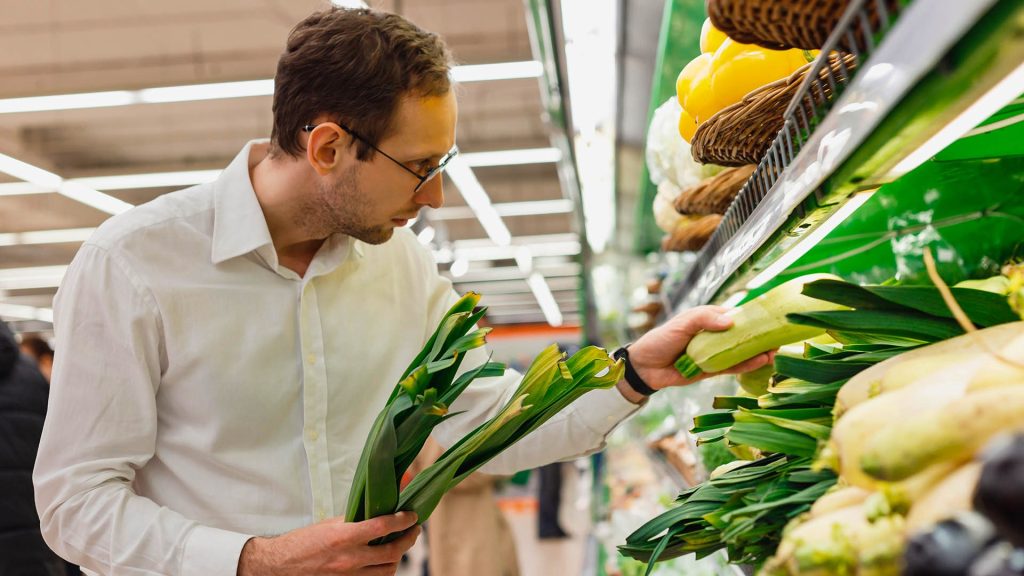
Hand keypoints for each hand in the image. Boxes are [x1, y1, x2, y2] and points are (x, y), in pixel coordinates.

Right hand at [237, 512, 419, 575]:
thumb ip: (354, 519)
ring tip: (400, 545)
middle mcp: (349, 558)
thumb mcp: (329, 524)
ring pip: (387, 570)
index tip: (411, 516)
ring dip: (398, 557)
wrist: (281, 566)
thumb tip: (379, 506)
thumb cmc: (303, 542)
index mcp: (343, 537)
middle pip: (392, 552)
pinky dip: (384, 571)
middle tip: (413, 530)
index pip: (382, 526)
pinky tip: (385, 562)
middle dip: (408, 539)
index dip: (402, 520)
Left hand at [625, 305, 773, 392]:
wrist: (645, 366)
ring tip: (775, 352)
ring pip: (741, 352)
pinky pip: (732, 367)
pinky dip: (746, 365)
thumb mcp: (682, 323)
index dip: (753, 317)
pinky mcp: (712, 370)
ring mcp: (715, 353)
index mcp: (709, 320)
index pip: (735, 316)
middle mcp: (715, 336)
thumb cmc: (662, 338)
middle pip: (742, 335)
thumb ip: (704, 319)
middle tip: (780, 338)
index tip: (772, 318)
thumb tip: (730, 321)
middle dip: (761, 337)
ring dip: (758, 352)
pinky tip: (760, 362)